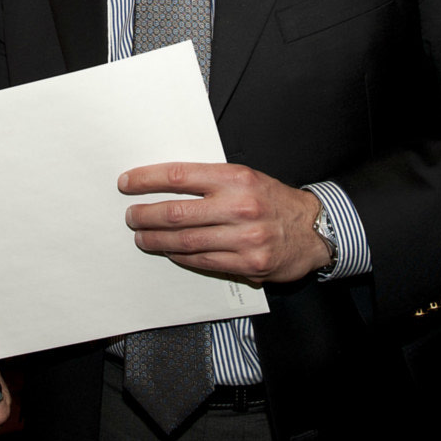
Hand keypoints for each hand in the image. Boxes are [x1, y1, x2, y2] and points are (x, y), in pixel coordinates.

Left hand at [119, 162, 329, 283]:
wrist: (312, 229)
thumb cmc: (272, 200)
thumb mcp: (245, 177)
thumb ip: (210, 180)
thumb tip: (164, 184)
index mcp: (235, 178)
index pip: (178, 176)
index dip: (147, 180)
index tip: (127, 183)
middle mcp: (239, 206)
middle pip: (176, 212)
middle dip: (146, 215)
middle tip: (131, 216)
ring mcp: (244, 237)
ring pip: (185, 241)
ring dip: (157, 240)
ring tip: (142, 236)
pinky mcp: (248, 264)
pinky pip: (202, 261)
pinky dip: (180, 256)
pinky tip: (169, 251)